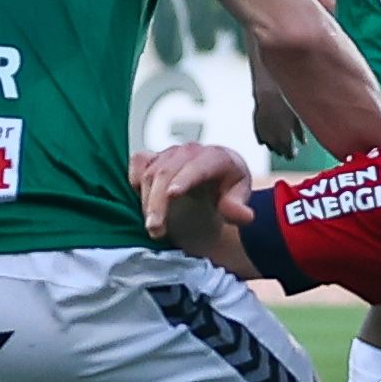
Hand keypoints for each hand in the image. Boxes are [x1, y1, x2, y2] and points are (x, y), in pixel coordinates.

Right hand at [130, 144, 253, 242]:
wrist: (216, 181)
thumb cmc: (229, 188)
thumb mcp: (239, 198)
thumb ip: (238, 208)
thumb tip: (245, 216)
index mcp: (217, 157)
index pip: (198, 167)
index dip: (184, 179)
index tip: (172, 195)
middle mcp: (190, 151)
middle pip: (167, 172)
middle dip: (158, 202)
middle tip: (156, 230)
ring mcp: (170, 153)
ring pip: (149, 173)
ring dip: (147, 202)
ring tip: (153, 229)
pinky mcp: (154, 157)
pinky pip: (138, 162)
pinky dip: (135, 180)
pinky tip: (141, 201)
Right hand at [252, 80, 306, 159]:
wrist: (269, 95)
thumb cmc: (285, 105)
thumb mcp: (297, 118)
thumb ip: (300, 133)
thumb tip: (304, 143)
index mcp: (286, 138)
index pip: (289, 153)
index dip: (292, 154)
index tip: (294, 153)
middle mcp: (274, 139)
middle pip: (280, 152)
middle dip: (284, 152)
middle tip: (288, 151)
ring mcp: (265, 135)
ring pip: (270, 148)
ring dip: (276, 147)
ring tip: (280, 143)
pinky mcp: (257, 130)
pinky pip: (262, 141)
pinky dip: (267, 140)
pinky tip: (271, 136)